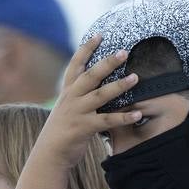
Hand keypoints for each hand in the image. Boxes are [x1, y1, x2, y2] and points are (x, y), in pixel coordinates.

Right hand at [32, 35, 145, 165]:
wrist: (49, 154)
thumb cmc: (62, 130)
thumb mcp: (68, 107)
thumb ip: (79, 95)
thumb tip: (95, 83)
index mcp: (68, 91)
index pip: (76, 65)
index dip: (86, 49)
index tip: (99, 35)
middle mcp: (72, 98)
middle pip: (90, 75)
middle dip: (107, 62)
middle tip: (124, 52)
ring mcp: (77, 112)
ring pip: (100, 95)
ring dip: (119, 85)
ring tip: (136, 77)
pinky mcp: (84, 128)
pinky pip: (107, 121)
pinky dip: (124, 117)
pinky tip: (138, 114)